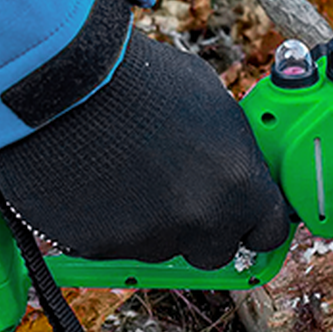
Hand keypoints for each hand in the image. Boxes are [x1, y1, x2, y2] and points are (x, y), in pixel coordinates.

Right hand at [0, 27, 290, 269]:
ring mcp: (150, 240)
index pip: (268, 234)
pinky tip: (96, 179)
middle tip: (178, 192)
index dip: (252, 222)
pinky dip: (109, 222)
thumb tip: (235, 173)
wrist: (63, 79)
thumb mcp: (212, 104)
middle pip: (215, 253)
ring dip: (152, 222)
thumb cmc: (141, 78)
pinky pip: (114, 245)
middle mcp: (201, 222)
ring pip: (162, 248)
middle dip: (202, 229)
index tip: (240, 216)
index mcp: (240, 187)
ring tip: (126, 169)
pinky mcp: (101, 248)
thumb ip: (232, 154)